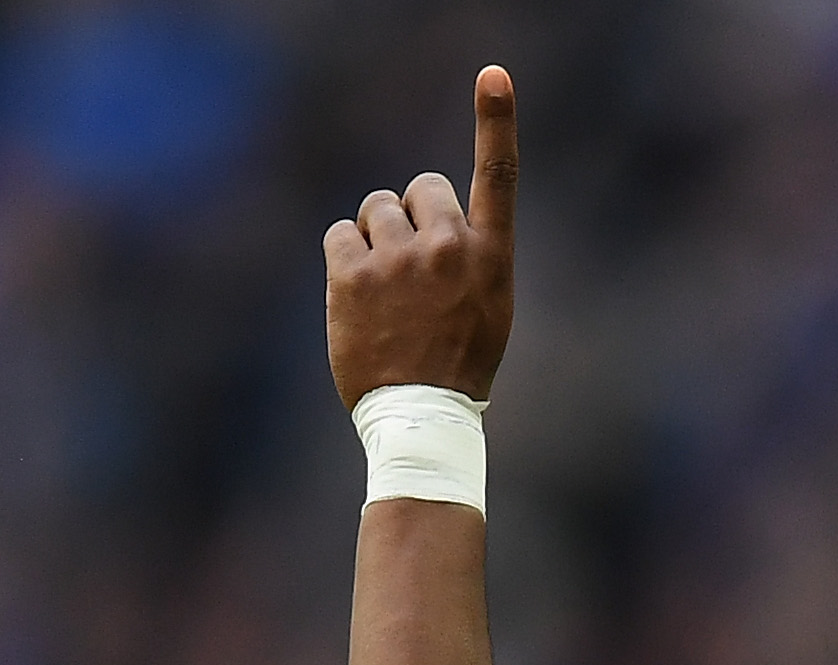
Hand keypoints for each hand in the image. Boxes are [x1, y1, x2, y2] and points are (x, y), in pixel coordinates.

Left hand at [324, 65, 519, 408]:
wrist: (421, 417)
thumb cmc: (457, 362)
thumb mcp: (486, 305)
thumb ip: (467, 252)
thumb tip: (423, 211)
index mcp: (491, 258)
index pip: (498, 177)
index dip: (496, 122)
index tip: (494, 74)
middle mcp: (449, 249)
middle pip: (420, 187)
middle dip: (411, 216)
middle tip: (413, 271)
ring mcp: (399, 261)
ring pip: (376, 209)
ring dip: (375, 239)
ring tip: (387, 292)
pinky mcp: (354, 275)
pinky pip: (340, 234)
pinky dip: (345, 258)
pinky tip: (360, 298)